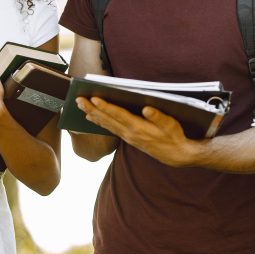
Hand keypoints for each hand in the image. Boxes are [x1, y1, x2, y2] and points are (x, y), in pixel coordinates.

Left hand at [76, 97, 199, 166]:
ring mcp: (127, 137)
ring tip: (81, 106)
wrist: (176, 155)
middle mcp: (130, 133)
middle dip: (92, 109)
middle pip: (107, 119)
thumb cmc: (174, 137)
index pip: (118, 115)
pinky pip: (110, 129)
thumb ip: (158, 117)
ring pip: (107, 124)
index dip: (105, 106)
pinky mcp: (128, 139)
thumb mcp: (171, 125)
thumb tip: (146, 108)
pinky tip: (92, 117)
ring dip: (93, 115)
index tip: (93, 98)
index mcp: (138, 128)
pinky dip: (100, 122)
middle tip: (78, 99)